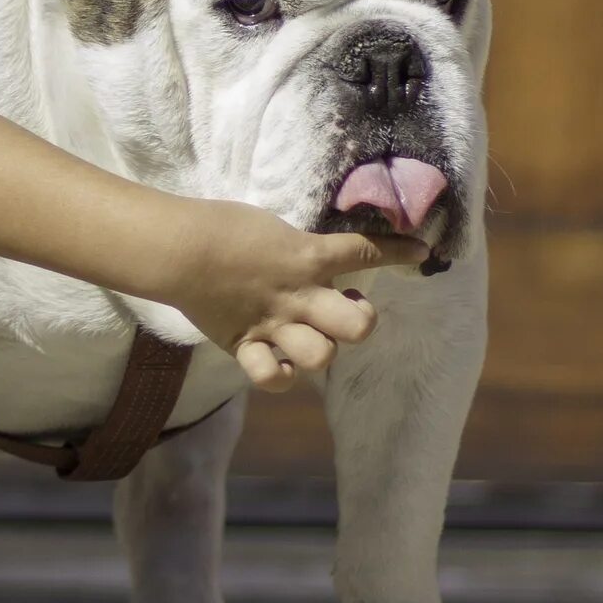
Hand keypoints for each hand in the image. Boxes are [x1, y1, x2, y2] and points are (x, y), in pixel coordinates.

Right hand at [163, 206, 428, 391]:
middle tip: (347, 308)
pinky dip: (280, 374)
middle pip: (358, 326)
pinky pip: (273, 377)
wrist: (180, 250)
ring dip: (322, 349)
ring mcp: (275, 325)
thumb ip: (299, 249)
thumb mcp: (273, 229)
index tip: (422, 253)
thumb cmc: (222, 226)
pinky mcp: (246, 344)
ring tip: (310, 337)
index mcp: (308, 256)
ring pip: (322, 358)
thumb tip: (314, 258)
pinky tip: (281, 363)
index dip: (399, 252)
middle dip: (362, 321)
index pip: (365, 251)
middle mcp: (300, 296)